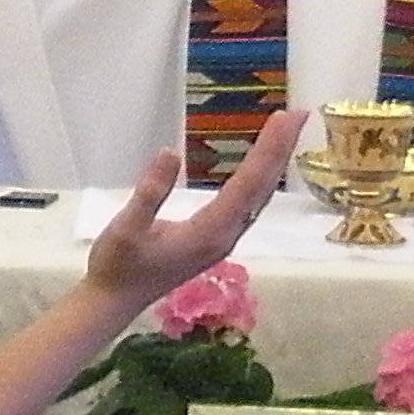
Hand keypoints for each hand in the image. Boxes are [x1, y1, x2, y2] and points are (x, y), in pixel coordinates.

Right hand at [85, 109, 302, 301]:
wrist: (114, 301)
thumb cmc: (116, 266)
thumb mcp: (125, 227)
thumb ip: (149, 193)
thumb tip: (171, 152)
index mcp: (209, 233)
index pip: (248, 184)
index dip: (268, 149)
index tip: (284, 118)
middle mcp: (225, 236)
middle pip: (261, 188)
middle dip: (280, 149)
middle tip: (299, 113)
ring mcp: (222, 239)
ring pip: (258, 197)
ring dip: (273, 162)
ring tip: (287, 131)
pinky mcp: (215, 239)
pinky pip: (247, 203)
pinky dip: (259, 177)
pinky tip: (263, 164)